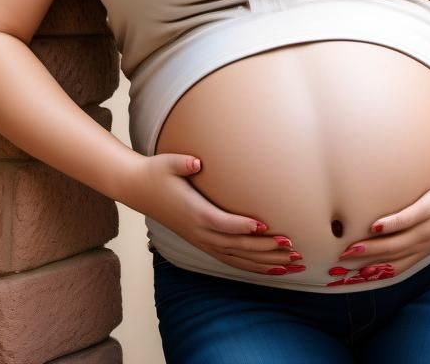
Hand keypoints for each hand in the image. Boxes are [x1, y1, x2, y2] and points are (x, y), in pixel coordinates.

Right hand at [123, 152, 305, 275]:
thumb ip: (183, 163)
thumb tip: (197, 162)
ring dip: (264, 262)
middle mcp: (198, 231)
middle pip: (235, 245)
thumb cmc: (157, 173)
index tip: (265, 226)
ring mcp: (200, 239)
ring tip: (290, 262)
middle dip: (264, 248)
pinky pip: (230, 259)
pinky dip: (251, 265)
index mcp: (193, 212)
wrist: (138, 189)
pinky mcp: (202, 241)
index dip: (243, 226)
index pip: (222, 223)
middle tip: (291, 246)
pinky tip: (270, 268)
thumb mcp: (167, 163)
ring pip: (236, 257)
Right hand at [327, 179, 429, 285]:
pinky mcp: (428, 209)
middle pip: (390, 259)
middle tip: (342, 264)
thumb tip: (386, 236)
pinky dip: (392, 225)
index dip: (373, 274)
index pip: (394, 269)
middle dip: (366, 263)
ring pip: (396, 243)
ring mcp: (425, 228)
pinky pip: (408, 219)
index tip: (352, 278)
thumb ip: (410, 236)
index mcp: (421, 251)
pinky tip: (376, 226)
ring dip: (373, 248)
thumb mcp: (429, 231)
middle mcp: (421, 244)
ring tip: (353, 248)